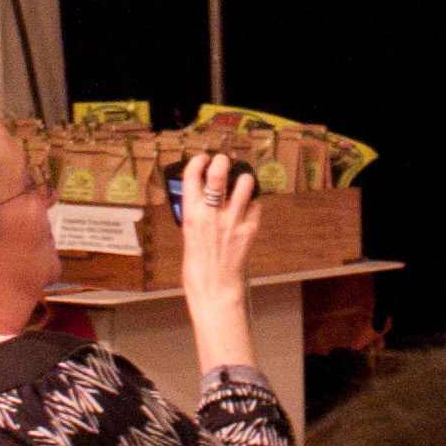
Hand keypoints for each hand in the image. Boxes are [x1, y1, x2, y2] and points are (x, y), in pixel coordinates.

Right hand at [178, 153, 259, 305]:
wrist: (213, 286)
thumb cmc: (198, 262)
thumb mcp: (189, 232)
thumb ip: (196, 211)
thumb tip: (202, 192)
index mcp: (192, 213)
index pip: (192, 174)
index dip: (198, 161)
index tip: (203, 159)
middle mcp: (212, 213)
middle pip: (219, 172)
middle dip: (223, 161)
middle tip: (224, 161)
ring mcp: (232, 221)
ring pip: (244, 185)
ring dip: (244, 180)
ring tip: (242, 182)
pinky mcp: (249, 230)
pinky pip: (256, 207)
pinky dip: (253, 205)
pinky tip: (248, 209)